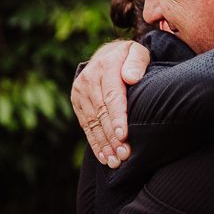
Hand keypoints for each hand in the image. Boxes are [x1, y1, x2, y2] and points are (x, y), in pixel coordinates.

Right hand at [70, 40, 150, 167]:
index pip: (112, 97)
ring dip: (103, 144)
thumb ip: (136, 62)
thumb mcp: (137, 52)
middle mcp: (89, 80)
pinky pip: (86, 125)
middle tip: (123, 155)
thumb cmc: (128, 57)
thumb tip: (131, 77)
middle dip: (112, 137)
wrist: (107, 55)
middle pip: (102, 113)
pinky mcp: (77, 102)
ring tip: (114, 162)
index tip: (124, 135)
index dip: (117, 117)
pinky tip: (103, 157)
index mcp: (105, 67)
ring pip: (93, 122)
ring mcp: (80, 92)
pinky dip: (95, 143)